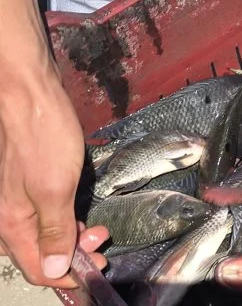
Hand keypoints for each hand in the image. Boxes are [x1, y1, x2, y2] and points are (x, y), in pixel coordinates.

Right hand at [0, 74, 104, 287]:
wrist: (30, 95)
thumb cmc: (43, 138)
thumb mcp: (55, 189)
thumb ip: (55, 231)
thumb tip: (56, 270)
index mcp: (11, 224)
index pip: (37, 268)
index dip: (69, 275)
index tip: (98, 267)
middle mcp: (9, 216)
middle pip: (39, 253)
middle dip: (73, 256)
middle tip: (103, 243)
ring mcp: (18, 199)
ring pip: (43, 234)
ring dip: (71, 238)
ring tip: (98, 230)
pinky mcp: (28, 184)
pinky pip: (45, 215)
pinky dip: (65, 220)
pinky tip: (81, 213)